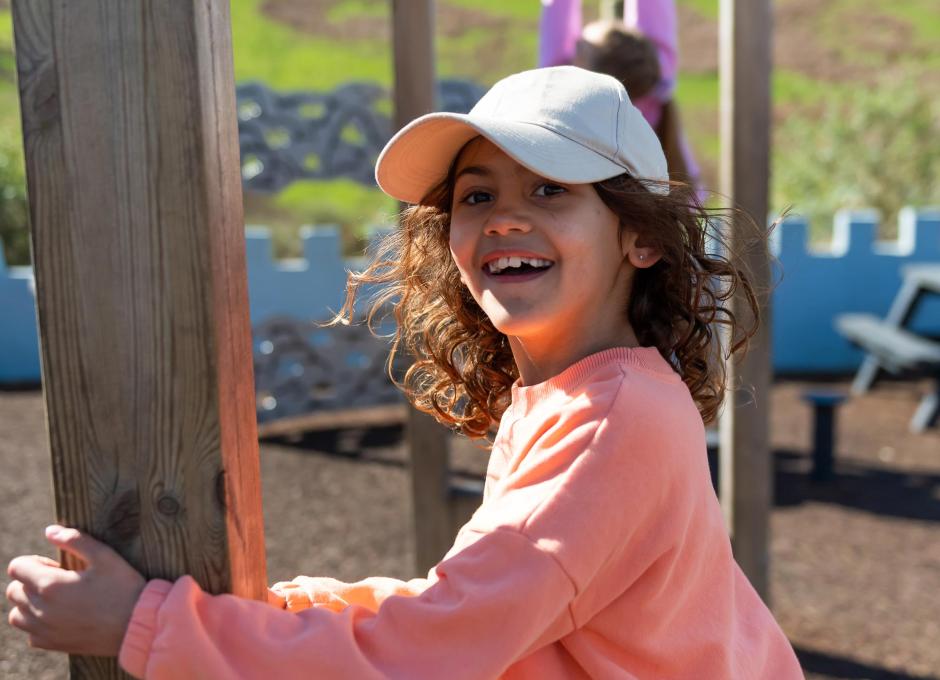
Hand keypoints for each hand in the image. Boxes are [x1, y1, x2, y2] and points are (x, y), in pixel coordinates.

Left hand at [6, 525, 146, 655]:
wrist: (136, 625)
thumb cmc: (123, 588)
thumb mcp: (105, 556)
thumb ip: (75, 540)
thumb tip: (50, 531)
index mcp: (50, 584)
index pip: (16, 567)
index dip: (33, 561)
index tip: (53, 564)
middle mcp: (40, 609)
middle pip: (13, 591)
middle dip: (29, 581)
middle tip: (58, 580)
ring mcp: (44, 630)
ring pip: (17, 614)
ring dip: (29, 604)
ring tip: (55, 599)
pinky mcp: (52, 644)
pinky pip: (30, 634)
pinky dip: (37, 624)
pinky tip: (59, 616)